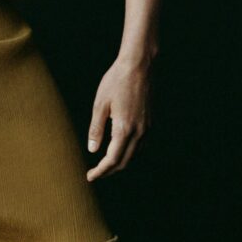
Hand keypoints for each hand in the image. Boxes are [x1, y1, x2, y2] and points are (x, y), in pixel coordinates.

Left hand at [85, 56, 151, 180]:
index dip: (100, 171)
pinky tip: (121, 147)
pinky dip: (130, 152)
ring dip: (120, 162)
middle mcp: (139, 132)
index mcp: (124, 129)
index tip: (90, 176)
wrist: (140, 65)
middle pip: (124, 161)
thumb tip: (93, 150)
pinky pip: (141, 145)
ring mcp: (147, 128)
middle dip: (109, 170)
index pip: (112, 160)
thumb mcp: (100, 103)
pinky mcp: (151, 122)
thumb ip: (96, 128)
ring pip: (134, 155)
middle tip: (95, 172)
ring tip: (106, 163)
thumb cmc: (117, 81)